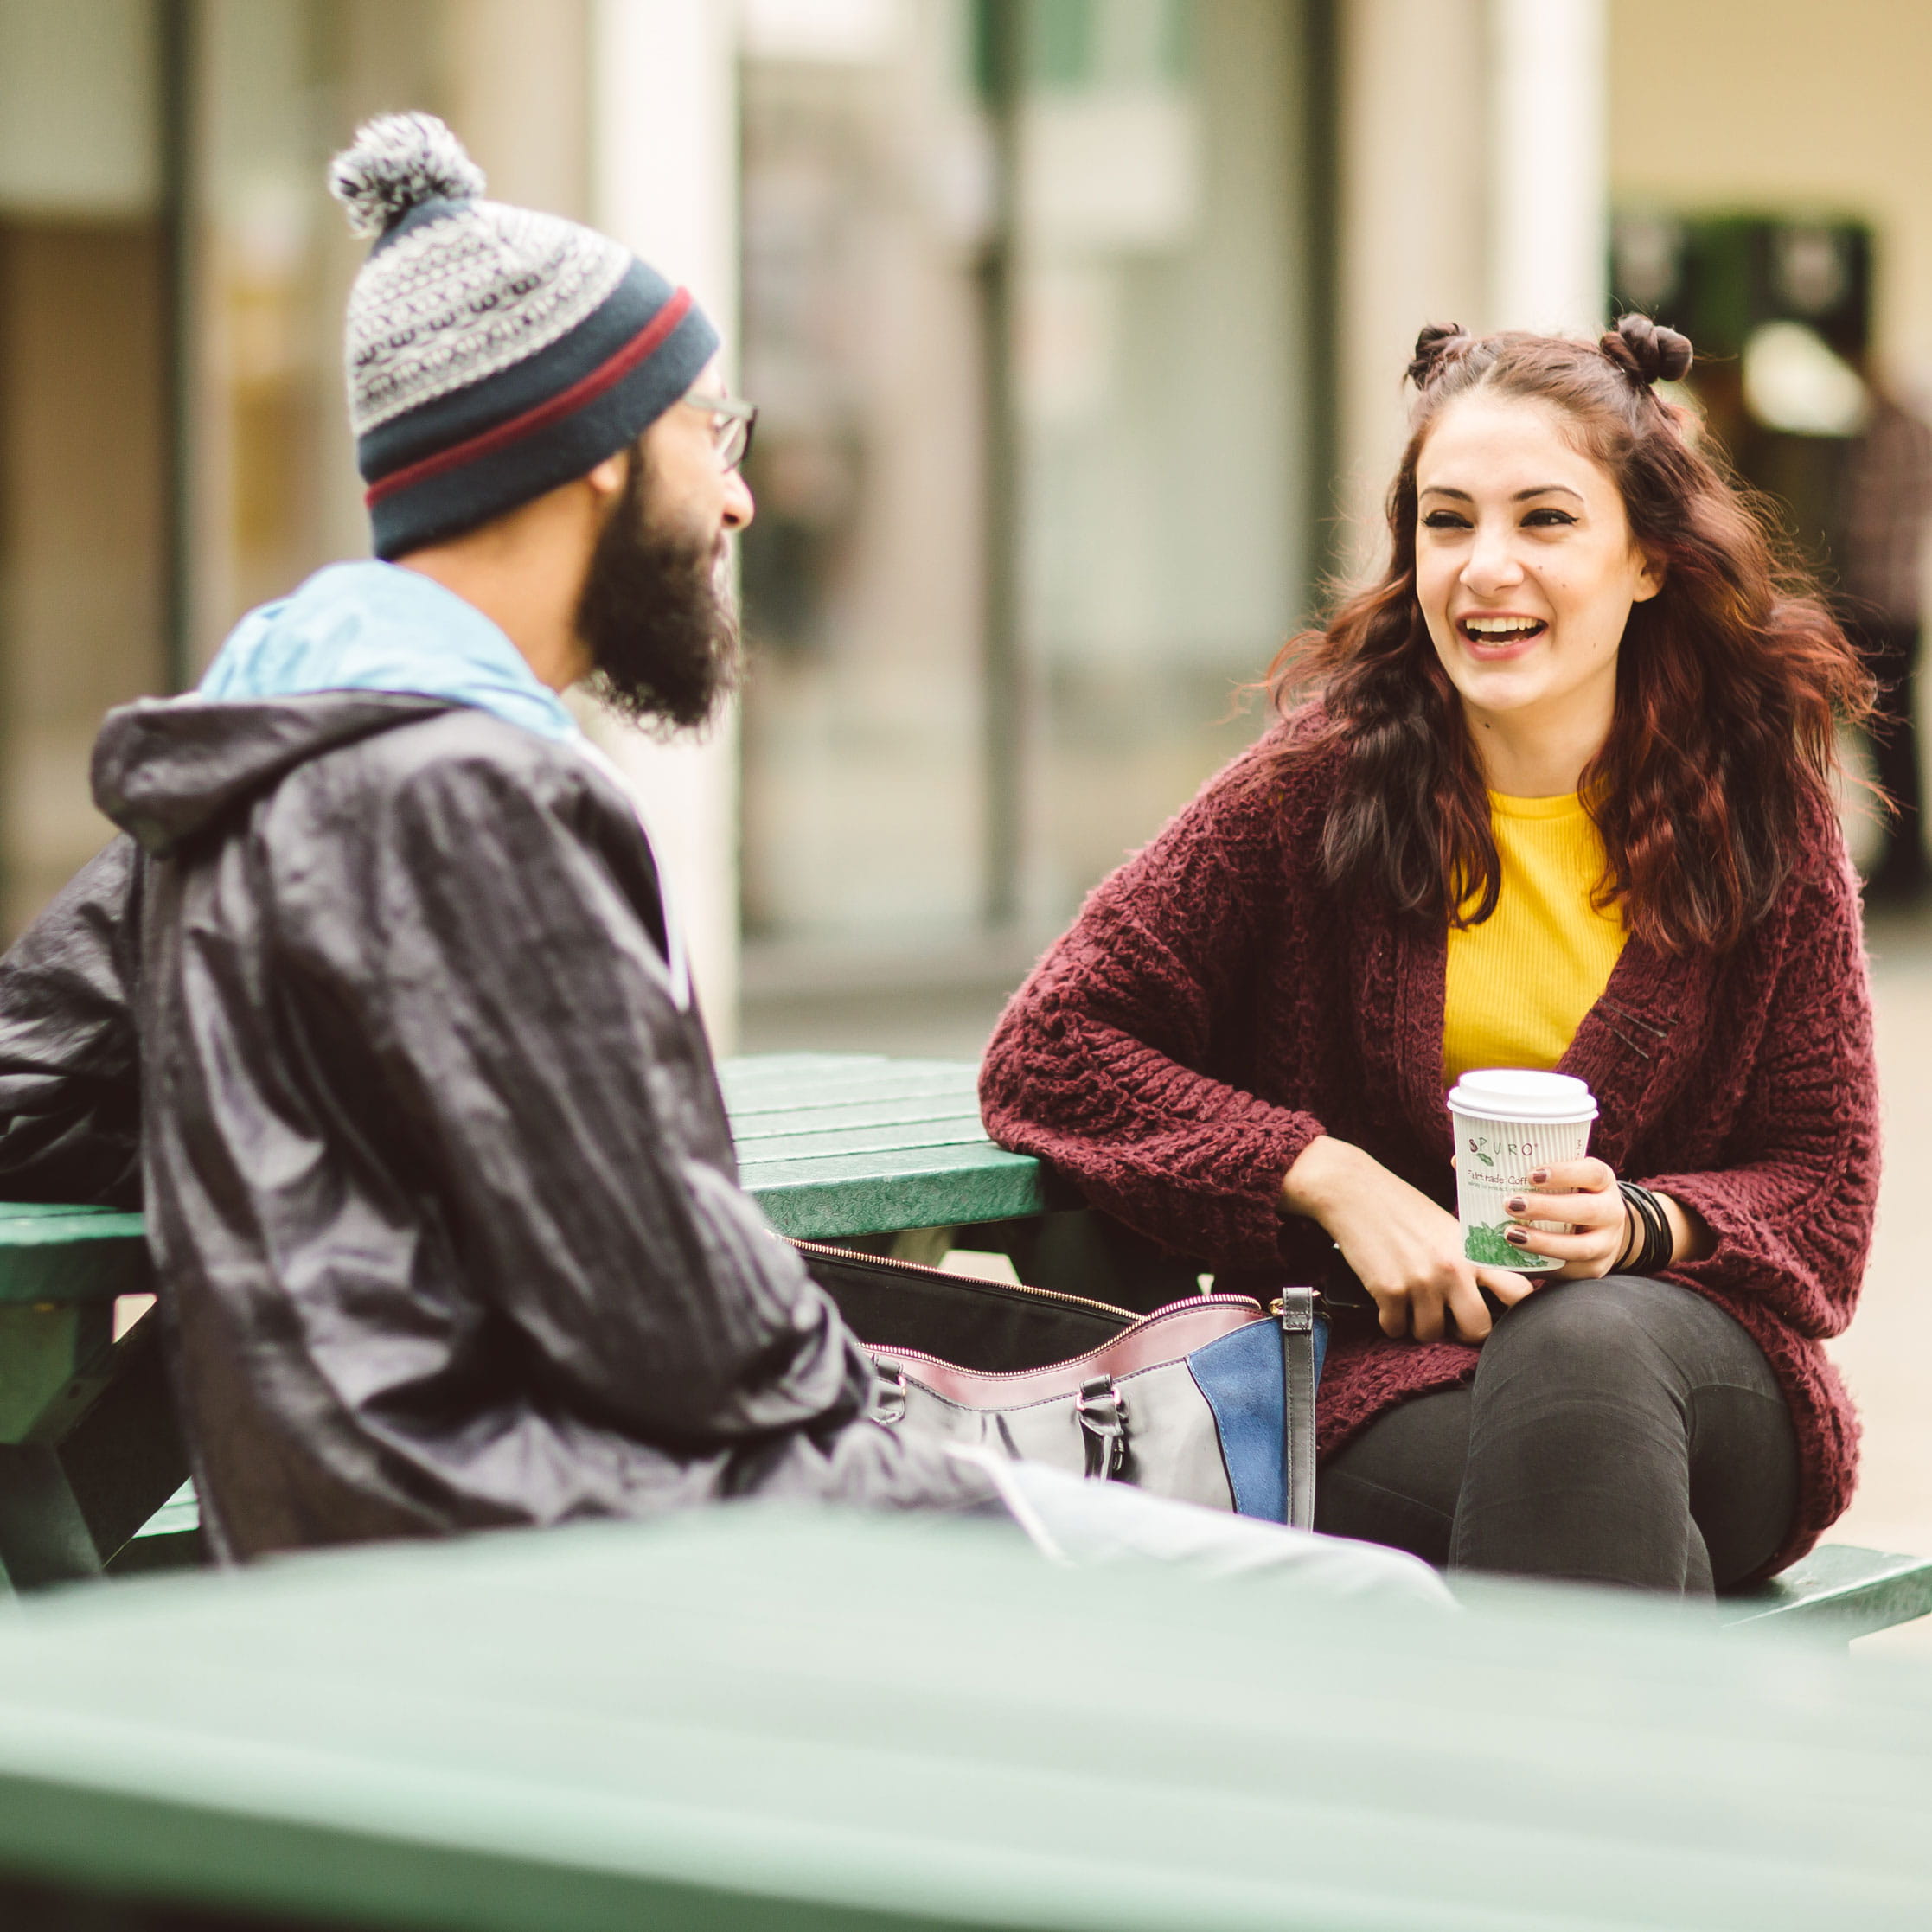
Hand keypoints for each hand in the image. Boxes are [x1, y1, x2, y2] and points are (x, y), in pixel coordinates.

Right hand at [1283, 1136, 1537, 1343]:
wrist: (1353, 1191)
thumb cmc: (1401, 1207)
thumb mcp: (1448, 1227)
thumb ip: (1469, 1256)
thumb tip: (1488, 1291)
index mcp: (1473, 1251)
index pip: (1518, 1292)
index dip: (1515, 1310)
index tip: (1499, 1311)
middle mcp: (1453, 1269)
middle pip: (1478, 1329)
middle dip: (1463, 1331)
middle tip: (1450, 1320)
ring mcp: (1421, 1282)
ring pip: (1430, 1333)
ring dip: (1419, 1325)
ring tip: (1411, 1306)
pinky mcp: (1389, 1291)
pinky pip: (1395, 1329)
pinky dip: (1391, 1321)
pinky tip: (1388, 1303)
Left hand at [1504, 1161, 1713, 1273]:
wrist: (1599, 1230)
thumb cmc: (1568, 1196)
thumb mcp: (1563, 1180)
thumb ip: (1532, 1173)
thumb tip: (1472, 1165)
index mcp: (1603, 1182)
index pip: (1593, 1173)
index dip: (1565, 1173)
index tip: (1532, 1174)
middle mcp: (1612, 1212)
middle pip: (1587, 1210)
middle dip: (1547, 1209)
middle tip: (1511, 1204)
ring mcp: (1607, 1243)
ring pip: (1581, 1247)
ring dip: (1543, 1242)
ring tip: (1510, 1234)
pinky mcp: (1595, 1269)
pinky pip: (1570, 1270)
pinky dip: (1541, 1264)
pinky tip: (1516, 1256)